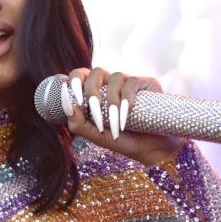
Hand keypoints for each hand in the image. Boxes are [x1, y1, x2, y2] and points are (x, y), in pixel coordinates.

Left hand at [64, 67, 185, 166]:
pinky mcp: (146, 84)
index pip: (80, 76)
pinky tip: (128, 113)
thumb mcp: (96, 136)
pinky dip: (127, 98)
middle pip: (96, 72)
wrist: (152, 149)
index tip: (75, 97)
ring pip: (115, 77)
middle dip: (92, 91)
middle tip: (95, 111)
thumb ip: (78, 124)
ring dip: (112, 101)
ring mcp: (129, 83)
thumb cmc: (123, 141)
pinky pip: (132, 83)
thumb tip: (68, 105)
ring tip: (116, 123)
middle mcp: (111, 85)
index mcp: (96, 94)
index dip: (74, 81)